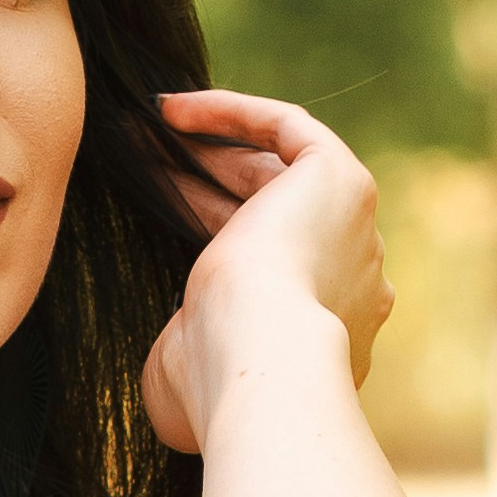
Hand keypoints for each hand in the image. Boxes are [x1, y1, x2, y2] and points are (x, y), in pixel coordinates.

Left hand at [140, 91, 393, 456]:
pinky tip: (172, 111)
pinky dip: (233, 113)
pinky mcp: (342, 180)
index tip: (155, 210)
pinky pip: (288, 128)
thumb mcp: (187, 376)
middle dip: (202, 182)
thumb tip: (167, 355)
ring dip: (208, 146)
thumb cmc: (218, 385)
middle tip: (141, 161)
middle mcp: (351, 277)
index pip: (268, 266)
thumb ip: (185, 356)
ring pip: (274, 171)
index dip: (207, 231)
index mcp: (325, 333)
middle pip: (270, 211)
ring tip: (144, 131)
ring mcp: (354, 228)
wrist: (262, 363)